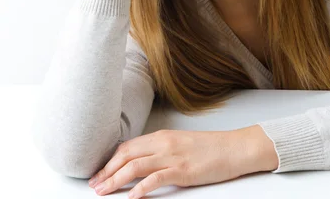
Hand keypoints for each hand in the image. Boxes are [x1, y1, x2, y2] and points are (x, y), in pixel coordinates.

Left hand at [88, 126, 276, 197]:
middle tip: (93, 185)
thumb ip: (162, 150)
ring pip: (135, 166)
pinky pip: (155, 179)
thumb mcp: (182, 143)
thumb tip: (144, 162)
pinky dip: (140, 189)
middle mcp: (164, 144)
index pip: (127, 147)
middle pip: (126, 155)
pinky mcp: (183, 171)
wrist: (236, 148)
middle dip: (106, 171)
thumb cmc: (212, 148)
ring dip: (115, 180)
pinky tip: (130, 197)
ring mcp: (173, 157)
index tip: (99, 173)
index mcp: (163, 136)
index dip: (110, 160)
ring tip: (103, 192)